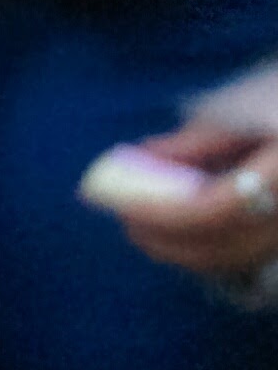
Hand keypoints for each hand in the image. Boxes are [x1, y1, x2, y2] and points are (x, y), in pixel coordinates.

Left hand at [99, 114, 277, 285]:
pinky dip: (207, 252)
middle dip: (166, 240)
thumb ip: (194, 143)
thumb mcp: (244, 108)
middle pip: (224, 247)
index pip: (217, 208)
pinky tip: (180, 233)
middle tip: (126, 220)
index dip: (163, 212)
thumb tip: (140, 163)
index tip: (122, 204)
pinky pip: (246, 258)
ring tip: (145, 226)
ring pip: (235, 261)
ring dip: (182, 251)